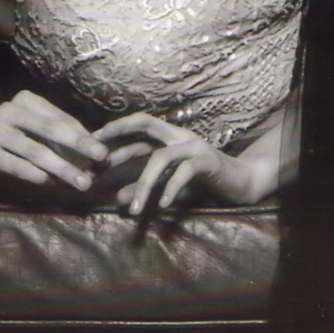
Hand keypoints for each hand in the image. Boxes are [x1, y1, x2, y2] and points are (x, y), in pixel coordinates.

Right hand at [0, 90, 109, 194]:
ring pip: (36, 150)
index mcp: (26, 100)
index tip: (103, 152)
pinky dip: (37, 176)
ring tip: (82, 182)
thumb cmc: (14, 147)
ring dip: (62, 167)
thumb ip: (65, 142)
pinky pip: (17, 166)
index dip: (83, 135)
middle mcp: (8, 110)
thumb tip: (99, 156)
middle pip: (51, 129)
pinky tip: (51, 184)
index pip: (60, 118)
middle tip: (101, 158)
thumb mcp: (39, 138)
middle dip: (79, 145)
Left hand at [94, 112, 266, 215]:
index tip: (92, 142)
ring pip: (160, 158)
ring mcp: (194, 146)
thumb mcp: (169, 184)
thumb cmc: (203, 181)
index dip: (115, 130)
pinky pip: (184, 172)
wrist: (241, 183)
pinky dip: (170, 188)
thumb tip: (117, 196)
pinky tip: (161, 205)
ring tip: (133, 208)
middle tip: (99, 154)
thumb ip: (145, 186)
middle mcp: (179, 135)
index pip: (138, 126)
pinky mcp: (208, 161)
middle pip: (146, 123)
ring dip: (143, 184)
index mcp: (169, 136)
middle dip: (119, 133)